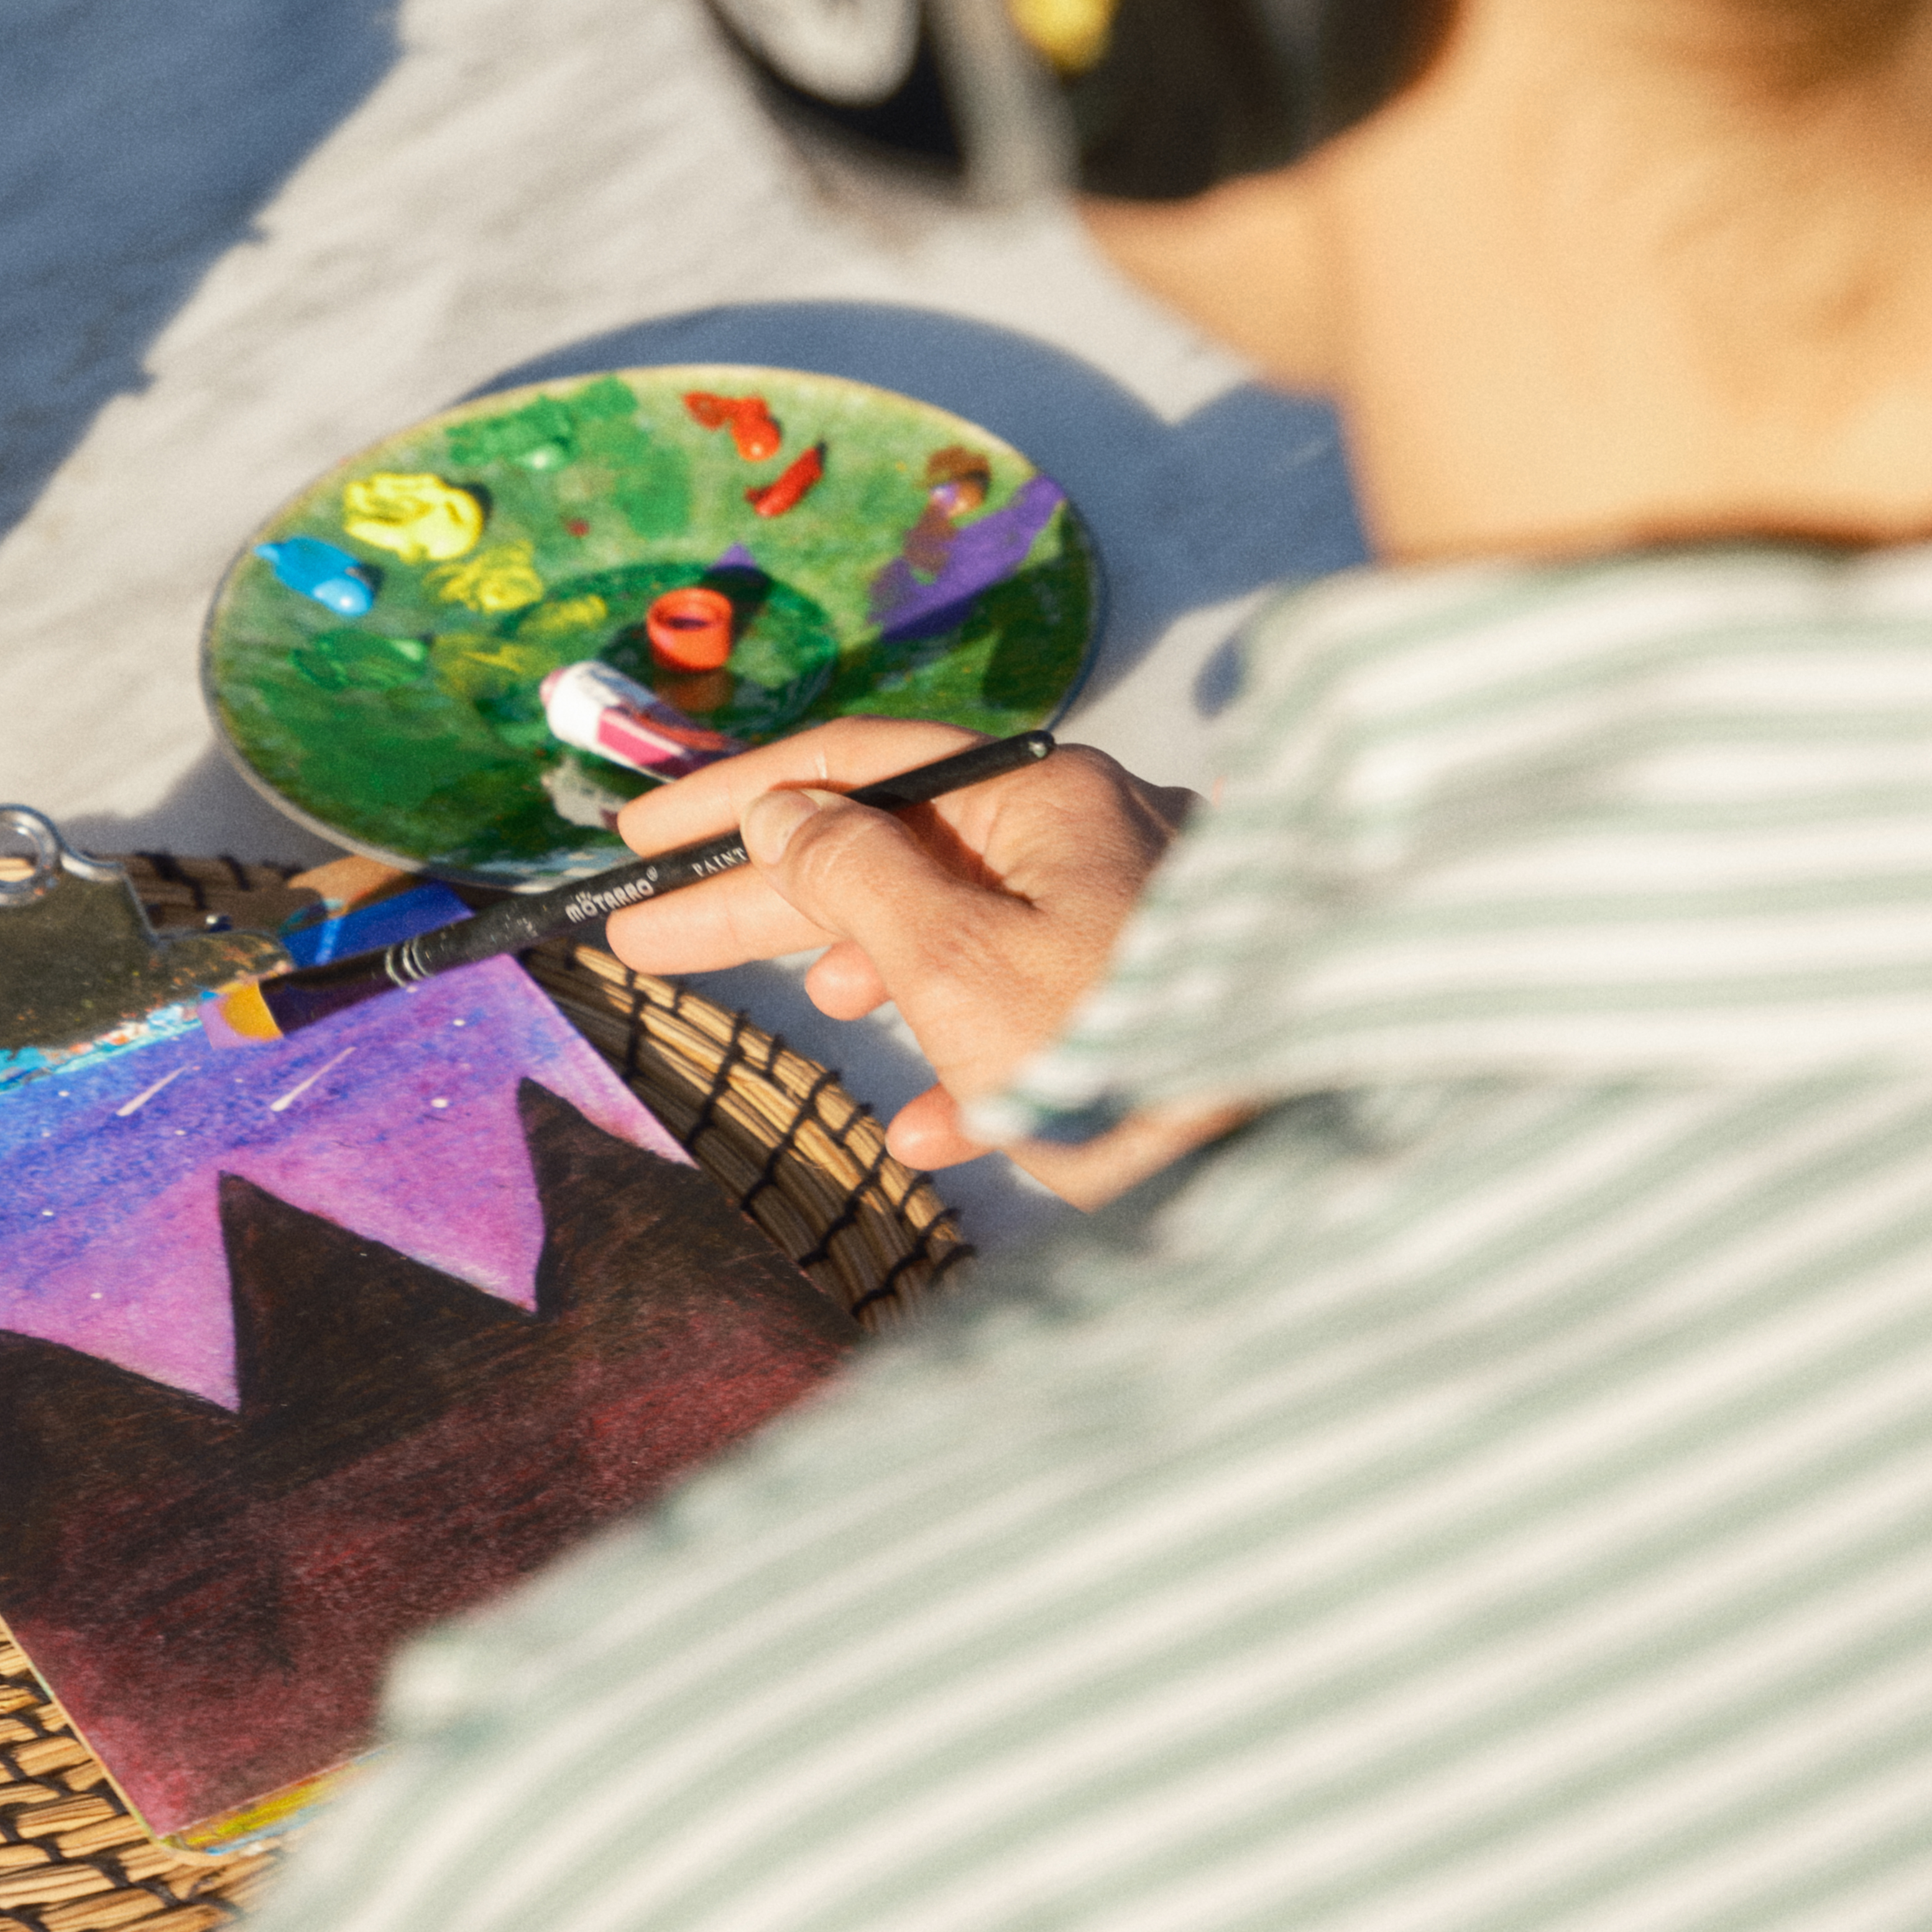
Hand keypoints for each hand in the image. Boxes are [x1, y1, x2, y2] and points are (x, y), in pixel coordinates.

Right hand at [605, 719, 1227, 1207]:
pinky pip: (1039, 1014)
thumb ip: (851, 878)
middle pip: (893, 850)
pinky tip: (929, 1131)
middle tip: (646, 938)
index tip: (640, 836)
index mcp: (1043, 797)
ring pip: (964, 927)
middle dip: (773, 901)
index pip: (854, 767)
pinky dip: (971, 1062)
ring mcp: (1131, 919)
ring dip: (878, 969)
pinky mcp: (1158, 1009)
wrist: (1291, 1164)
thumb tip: (783, 814)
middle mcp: (1091, 834)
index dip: (733, 800)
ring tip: (820, 1009)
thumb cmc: (1117, 1051)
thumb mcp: (949, 961)